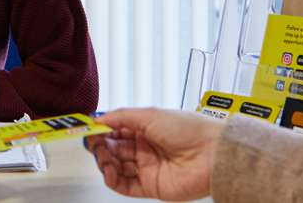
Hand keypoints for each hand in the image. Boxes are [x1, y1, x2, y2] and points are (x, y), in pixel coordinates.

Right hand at [85, 108, 223, 200]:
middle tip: (95, 143)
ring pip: (116, 167)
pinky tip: (109, 170)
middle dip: (101, 146)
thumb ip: (121, 117)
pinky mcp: (151, 187)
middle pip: (113, 149)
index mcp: (146, 129)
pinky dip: (112, 179)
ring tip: (103, 157)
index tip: (90, 129)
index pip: (116, 130)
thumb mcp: (150, 114)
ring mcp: (147, 168)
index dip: (102, 130)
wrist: (212, 154)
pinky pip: (125, 186)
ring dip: (105, 162)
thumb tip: (99, 118)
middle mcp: (146, 148)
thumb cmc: (189, 130)